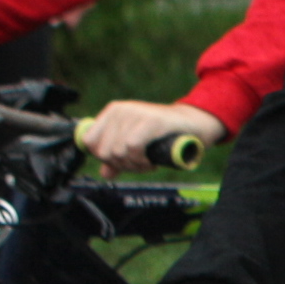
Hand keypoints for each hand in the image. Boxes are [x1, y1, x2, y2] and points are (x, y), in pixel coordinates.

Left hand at [80, 96, 226, 169]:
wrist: (195, 123)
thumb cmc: (164, 133)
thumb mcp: (136, 143)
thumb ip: (119, 158)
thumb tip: (105, 173)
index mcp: (113, 112)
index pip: (89, 142)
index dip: (103, 158)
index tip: (122, 162)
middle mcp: (121, 110)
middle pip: (104, 151)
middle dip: (121, 165)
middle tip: (139, 164)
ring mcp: (135, 113)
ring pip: (118, 152)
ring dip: (134, 165)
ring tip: (147, 163)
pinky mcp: (151, 121)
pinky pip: (132, 147)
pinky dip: (141, 161)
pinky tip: (151, 161)